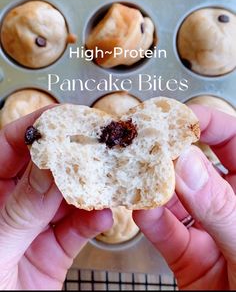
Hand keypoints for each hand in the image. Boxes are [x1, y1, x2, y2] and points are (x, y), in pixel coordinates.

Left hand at [0, 109, 111, 289]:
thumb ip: (21, 209)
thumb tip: (48, 168)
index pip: (9, 147)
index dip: (34, 128)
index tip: (60, 117)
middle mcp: (13, 204)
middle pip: (44, 167)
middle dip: (71, 154)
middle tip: (95, 142)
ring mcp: (36, 226)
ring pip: (67, 195)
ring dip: (90, 186)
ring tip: (109, 176)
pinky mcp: (56, 250)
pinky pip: (79, 228)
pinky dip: (94, 220)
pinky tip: (104, 214)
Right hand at [134, 106, 235, 289]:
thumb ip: (221, 208)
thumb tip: (187, 166)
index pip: (232, 140)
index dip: (207, 123)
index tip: (178, 118)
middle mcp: (230, 204)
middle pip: (197, 164)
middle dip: (171, 151)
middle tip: (146, 140)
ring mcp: (208, 229)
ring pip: (176, 196)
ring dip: (154, 184)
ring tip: (136, 171)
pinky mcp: (188, 256)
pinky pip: (165, 231)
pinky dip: (149, 220)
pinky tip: (140, 208)